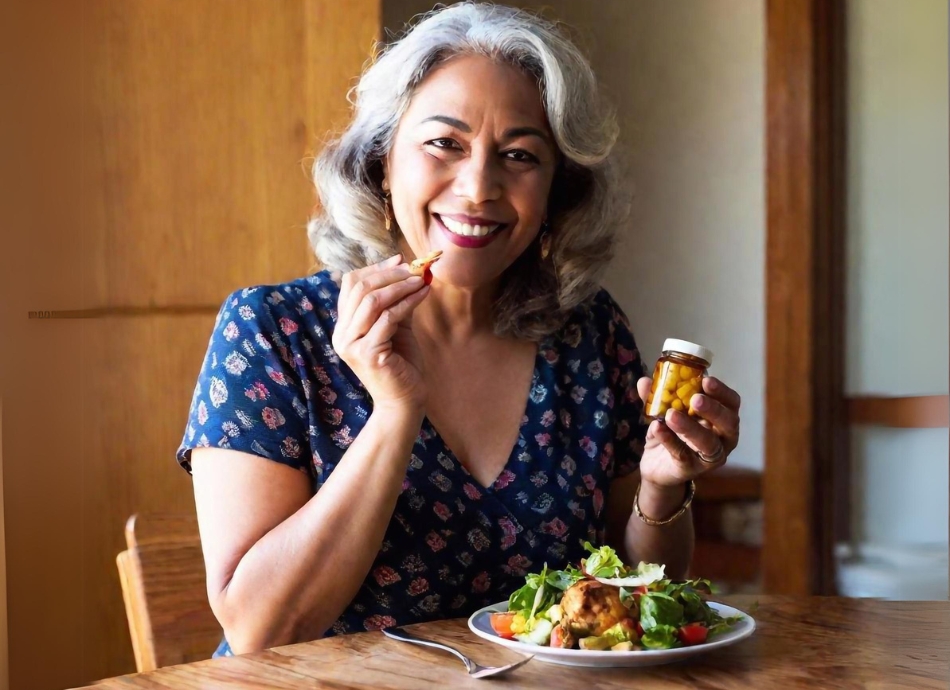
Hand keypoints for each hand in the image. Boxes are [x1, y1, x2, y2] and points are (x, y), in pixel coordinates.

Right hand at [332, 255, 429, 412]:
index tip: (401, 260)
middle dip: (390, 274)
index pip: (350, 284)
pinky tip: (423, 294)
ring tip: (421, 279)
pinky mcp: (368, 354)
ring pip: (373, 300)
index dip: (376, 268)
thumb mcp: (396, 326)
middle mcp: (342, 334)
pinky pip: (389, 318)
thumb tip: (407, 267)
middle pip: (360, 288)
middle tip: (415, 268)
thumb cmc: (402, 364)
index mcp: (344, 326)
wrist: (405, 401)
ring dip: (400, 285)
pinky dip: (408, 302)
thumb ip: (396, 301)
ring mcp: (352, 345)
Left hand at [635, 376, 740, 488]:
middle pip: (728, 423)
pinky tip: (657, 428)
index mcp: (721, 418)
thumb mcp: (663, 412)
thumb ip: (656, 397)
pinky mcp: (691, 468)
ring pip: (707, 443)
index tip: (706, 380)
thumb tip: (644, 381)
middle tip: (695, 399)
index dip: (722, 391)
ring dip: (690, 427)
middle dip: (713, 409)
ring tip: (671, 414)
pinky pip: (682, 454)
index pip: (731, 402)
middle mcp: (723, 438)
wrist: (657, 466)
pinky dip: (669, 440)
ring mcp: (709, 456)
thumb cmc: (670, 433)